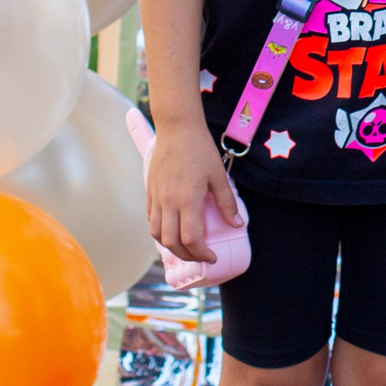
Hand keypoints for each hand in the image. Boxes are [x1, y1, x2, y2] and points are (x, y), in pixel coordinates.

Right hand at [146, 115, 242, 264]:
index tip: (212, 256)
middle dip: (187, 256)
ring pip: (157, 235)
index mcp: (187, 200)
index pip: (191, 239)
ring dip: (170, 247)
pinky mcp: (149, 192)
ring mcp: (156, 198)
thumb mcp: (219, 175)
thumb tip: (236, 224)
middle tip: (200, 256)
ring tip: (186, 248)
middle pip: (171, 243)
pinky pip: (151, 220)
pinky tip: (172, 230)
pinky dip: (160, 232)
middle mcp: (168, 202)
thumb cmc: (200, 149)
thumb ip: (226, 202)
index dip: (202, 253)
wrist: (177, 129)